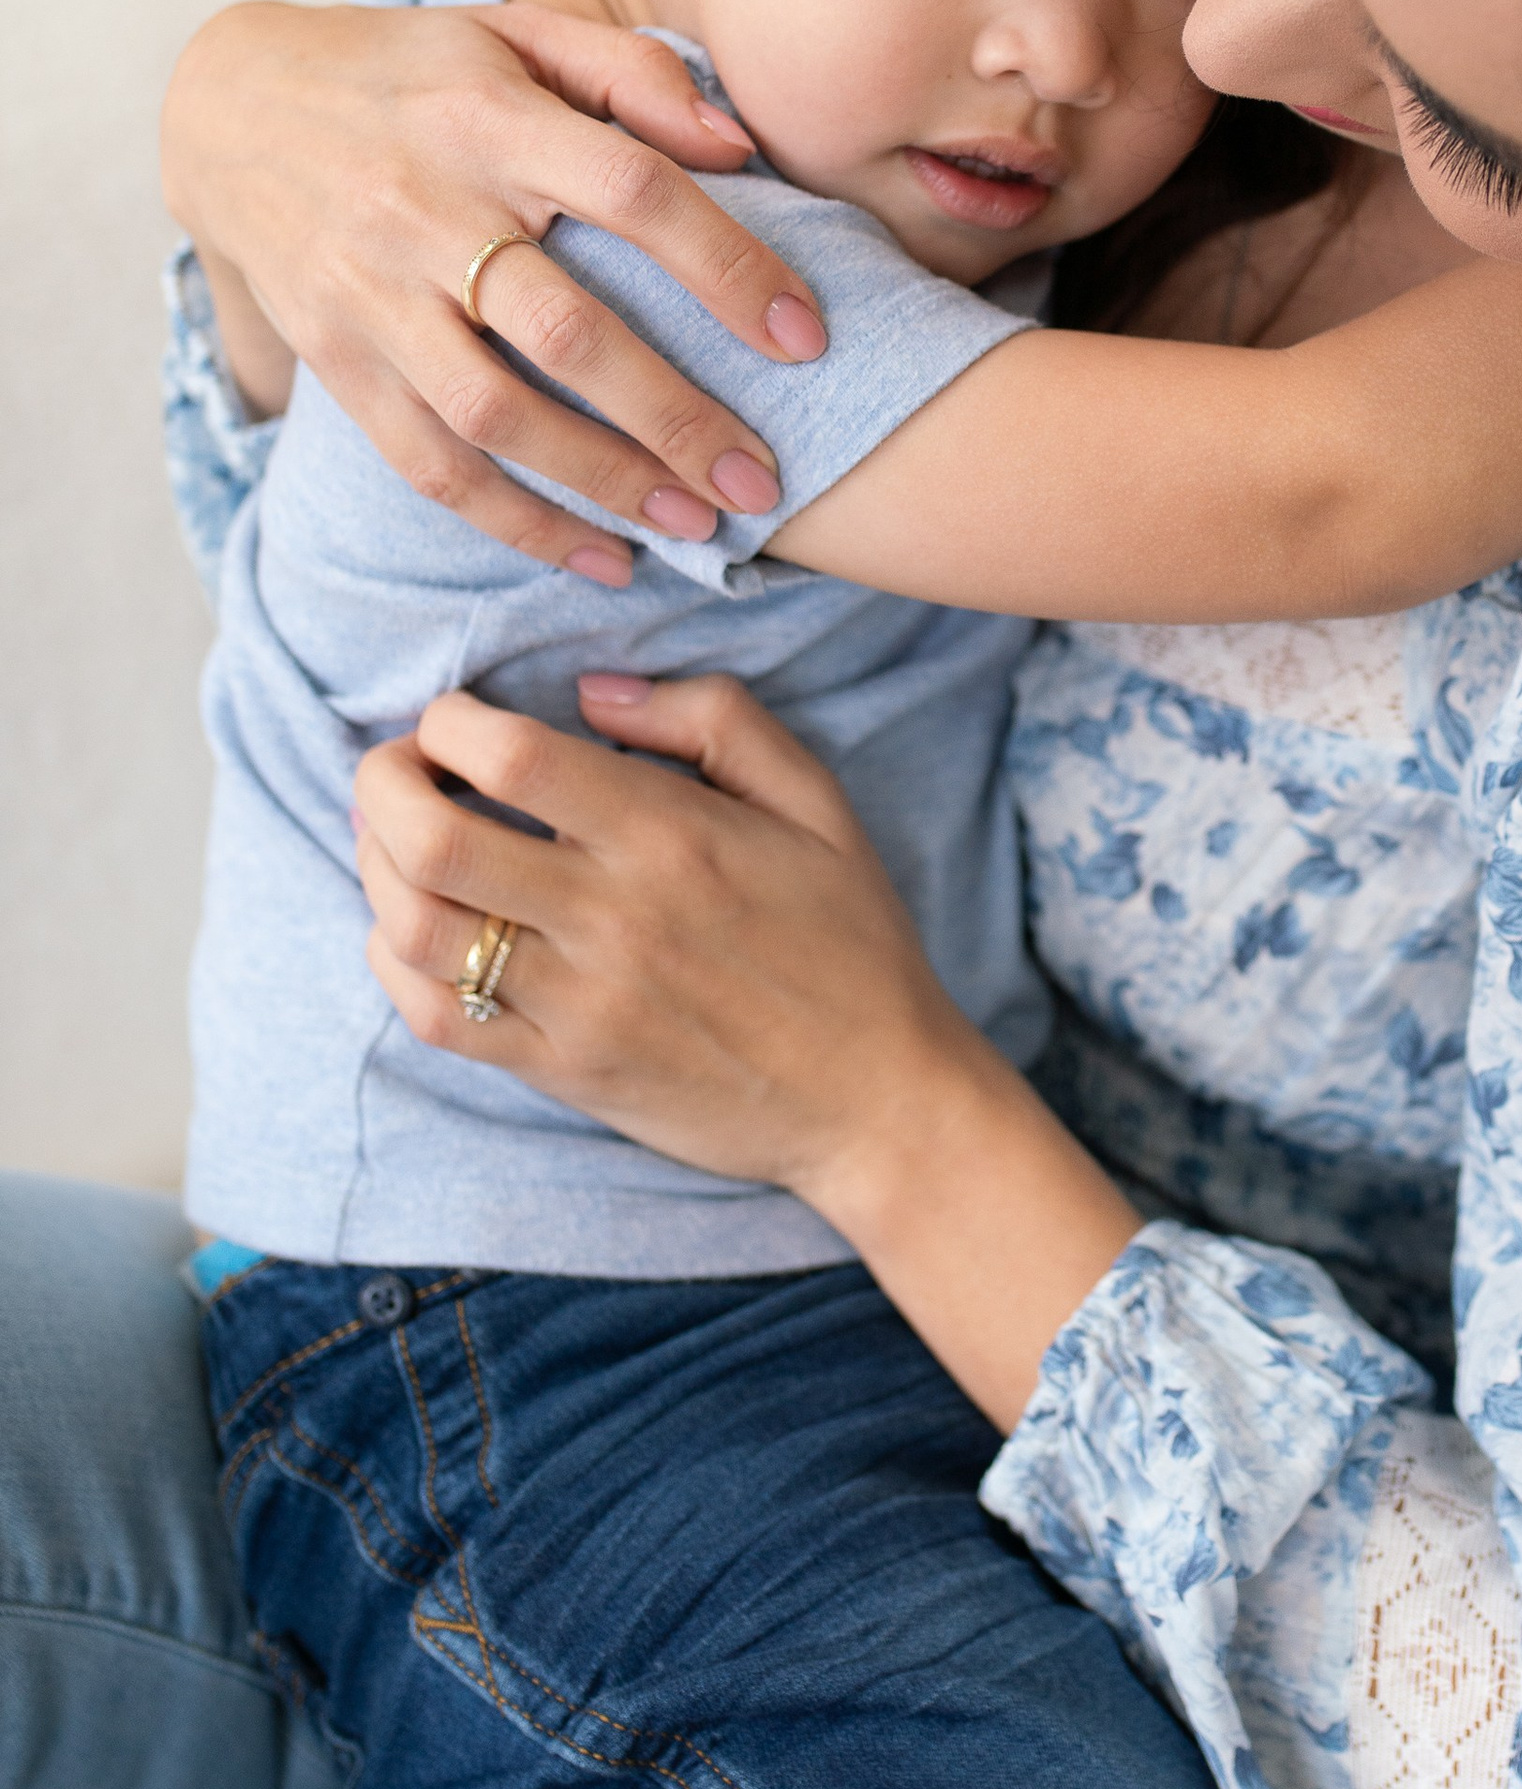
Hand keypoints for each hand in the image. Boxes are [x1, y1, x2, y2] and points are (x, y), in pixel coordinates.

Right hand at [162, 0, 831, 578]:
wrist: (228, 110)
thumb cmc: (412, 72)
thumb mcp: (515, 33)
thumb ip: (634, 75)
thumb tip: (741, 145)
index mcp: (489, 120)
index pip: (630, 190)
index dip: (726, 264)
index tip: (805, 337)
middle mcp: (426, 211)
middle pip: (568, 332)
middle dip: (677, 417)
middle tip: (764, 481)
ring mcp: (372, 296)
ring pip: (496, 416)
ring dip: (604, 484)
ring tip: (696, 530)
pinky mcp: (336, 362)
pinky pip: (429, 464)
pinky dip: (518, 524)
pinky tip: (600, 560)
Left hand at [353, 676, 1138, 1423]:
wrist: (878, 1098)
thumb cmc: (851, 940)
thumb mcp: (817, 800)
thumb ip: (715, 719)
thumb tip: (595, 690)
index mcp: (672, 836)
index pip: (509, 757)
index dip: (449, 721)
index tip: (454, 718)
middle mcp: (612, 918)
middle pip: (431, 839)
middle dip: (381, 783)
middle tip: (398, 768)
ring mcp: (579, 1004)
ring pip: (415, 929)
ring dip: (377, 869)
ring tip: (398, 842)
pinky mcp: (563, 1072)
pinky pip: (437, 1018)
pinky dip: (395, 962)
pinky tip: (417, 929)